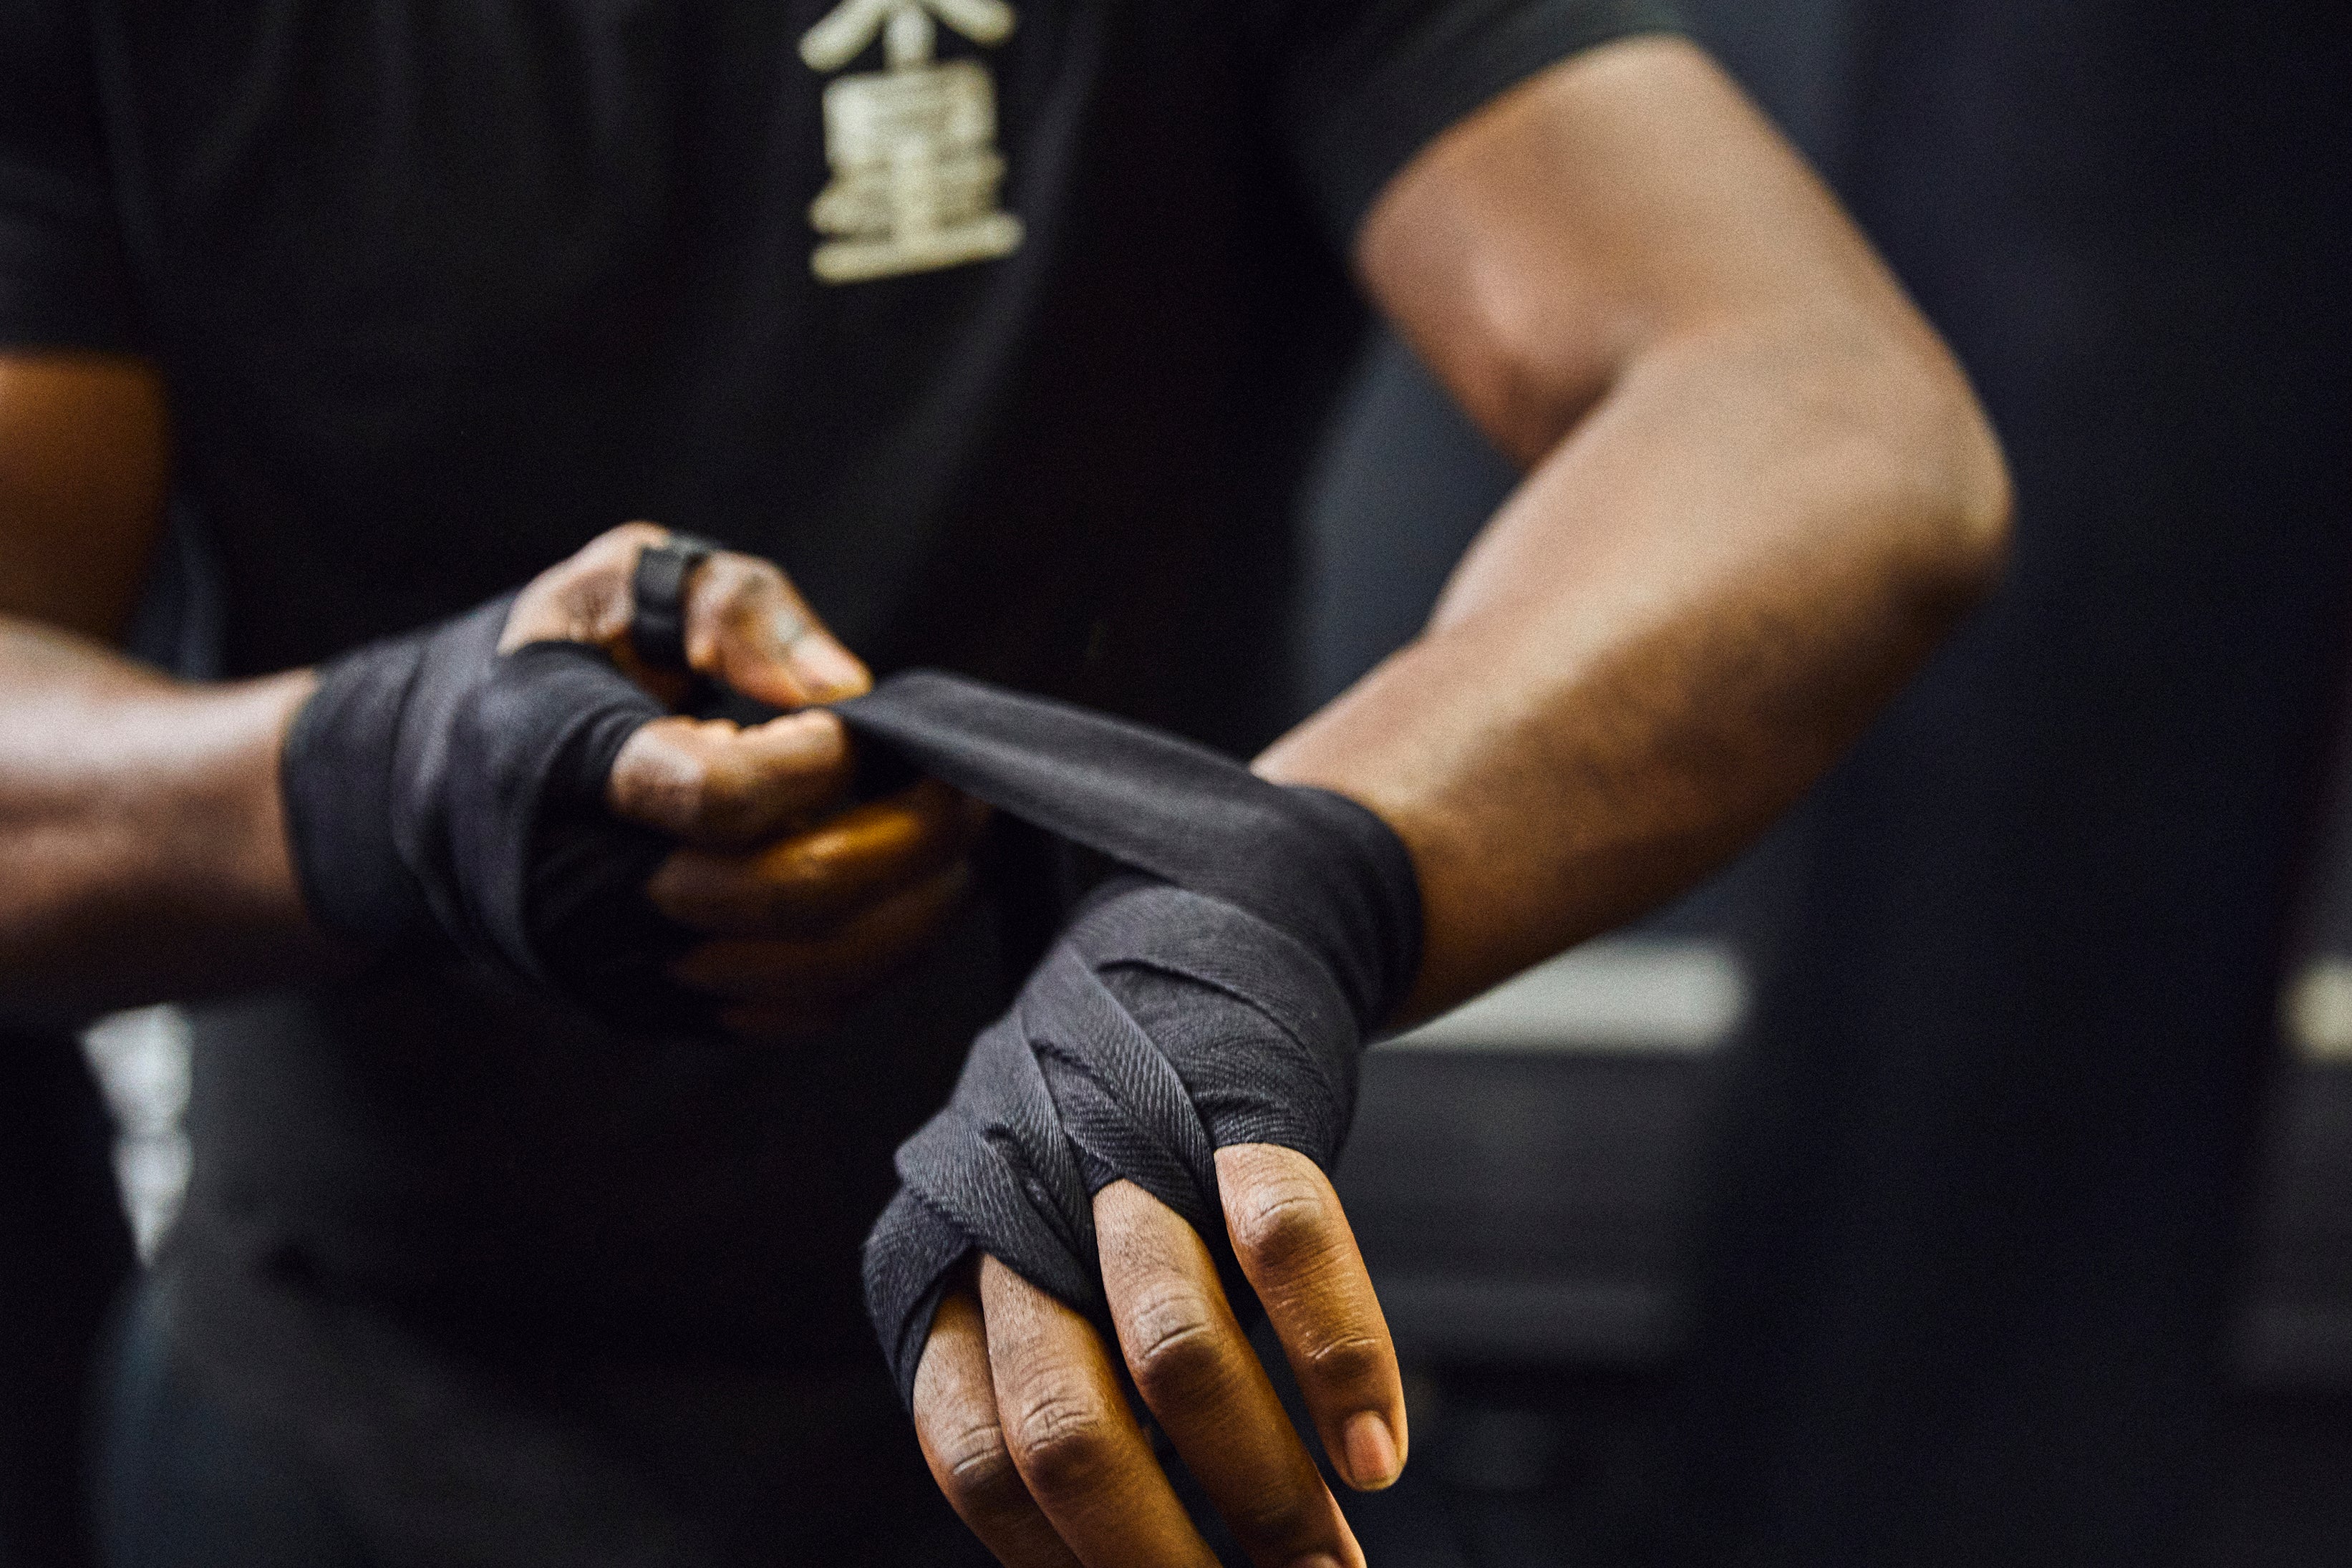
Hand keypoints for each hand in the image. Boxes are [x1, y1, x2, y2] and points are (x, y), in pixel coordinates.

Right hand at [502, 522, 984, 1037]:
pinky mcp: (646, 1007)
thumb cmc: (555, 661)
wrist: (435, 780)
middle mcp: (579, 884)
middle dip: (907, 843)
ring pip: (802, 975)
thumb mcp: (623, 580)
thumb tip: (844, 689)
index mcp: (558, 761)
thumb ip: (737, 609)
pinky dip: (871, 966)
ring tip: (960, 848)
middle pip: (783, 898)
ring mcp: (614, 962)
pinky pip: (786, 1014)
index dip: (816, 765)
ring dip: (913, 914)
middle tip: (965, 791)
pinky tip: (909, 902)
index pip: (716, 796)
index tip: (856, 726)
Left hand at [911, 1144, 1406, 1567]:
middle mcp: (1018, 1216)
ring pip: (1174, 1350)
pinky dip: (1339, 1357)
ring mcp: (1128, 1155)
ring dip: (1261, 1488)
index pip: (975, 1462)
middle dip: (1166, 1559)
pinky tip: (1375, 1453)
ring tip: (1329, 1566)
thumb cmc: (1109, 1146)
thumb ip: (1058, 1386)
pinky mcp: (1239, 1104)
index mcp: (948, 1273)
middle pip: (1063, 1431)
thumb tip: (1136, 1557)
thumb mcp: (1031, 1254)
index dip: (1064, 1567)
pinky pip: (1285, 1238)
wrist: (1191, 944)